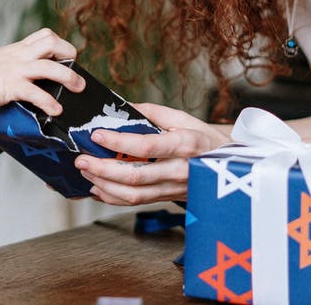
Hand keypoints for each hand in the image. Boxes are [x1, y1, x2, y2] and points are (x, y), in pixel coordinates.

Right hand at [0, 28, 82, 115]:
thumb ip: (15, 67)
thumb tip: (29, 81)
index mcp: (18, 49)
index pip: (45, 35)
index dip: (60, 44)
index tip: (67, 57)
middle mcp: (20, 56)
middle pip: (52, 42)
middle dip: (69, 53)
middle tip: (75, 68)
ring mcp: (17, 70)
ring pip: (50, 67)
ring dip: (69, 77)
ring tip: (78, 88)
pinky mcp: (12, 87)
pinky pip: (36, 94)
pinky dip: (49, 103)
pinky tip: (55, 111)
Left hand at [74, 102, 230, 204]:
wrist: (229, 167)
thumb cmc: (204, 138)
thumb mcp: (184, 118)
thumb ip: (152, 112)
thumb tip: (122, 106)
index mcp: (184, 145)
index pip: (146, 146)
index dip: (118, 142)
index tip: (97, 135)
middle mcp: (179, 170)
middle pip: (135, 177)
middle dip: (102, 169)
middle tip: (82, 159)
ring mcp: (173, 188)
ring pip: (133, 195)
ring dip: (104, 185)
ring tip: (86, 172)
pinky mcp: (166, 198)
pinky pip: (136, 202)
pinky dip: (112, 197)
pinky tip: (97, 187)